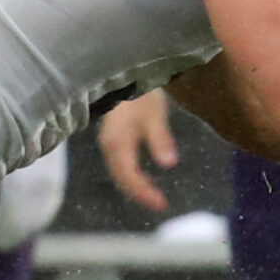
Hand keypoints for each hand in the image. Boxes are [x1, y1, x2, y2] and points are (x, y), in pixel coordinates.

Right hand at [98, 90, 179, 213]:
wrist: (122, 73)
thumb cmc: (140, 92)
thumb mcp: (154, 113)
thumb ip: (161, 138)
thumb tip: (170, 164)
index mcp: (117, 142)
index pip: (129, 176)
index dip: (144, 193)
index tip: (163, 205)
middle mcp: (109, 146)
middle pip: (123, 178)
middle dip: (140, 194)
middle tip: (162, 206)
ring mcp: (109, 143)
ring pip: (120, 173)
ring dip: (136, 188)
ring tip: (155, 198)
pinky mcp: (112, 139)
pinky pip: (120, 165)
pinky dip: (132, 176)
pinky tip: (145, 181)